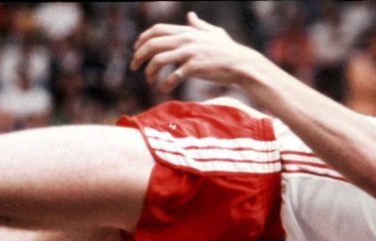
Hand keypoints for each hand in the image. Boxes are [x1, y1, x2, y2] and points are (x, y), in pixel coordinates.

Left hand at [131, 12, 263, 91]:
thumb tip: (190, 16)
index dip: (142, 39)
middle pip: (152, 44)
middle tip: (134, 67)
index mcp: (186, 31)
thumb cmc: (229, 50)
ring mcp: (189, 53)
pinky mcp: (194, 67)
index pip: (156, 30)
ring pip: (158, 60)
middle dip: (139, 56)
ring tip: (149, 81)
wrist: (242, 64)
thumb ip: (199, 25)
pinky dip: (165, 84)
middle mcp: (185, 40)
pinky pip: (173, 76)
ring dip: (149, 71)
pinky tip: (164, 89)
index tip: (136, 50)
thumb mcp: (214, 33)